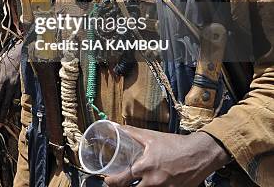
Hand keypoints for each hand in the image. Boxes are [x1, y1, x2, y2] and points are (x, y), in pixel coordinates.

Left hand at [0, 41, 21, 124]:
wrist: (23, 52)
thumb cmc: (8, 57)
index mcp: (1, 80)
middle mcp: (10, 85)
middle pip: (5, 103)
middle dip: (1, 114)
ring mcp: (18, 86)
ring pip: (13, 102)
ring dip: (9, 112)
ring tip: (5, 121)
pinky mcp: (24, 85)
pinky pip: (19, 97)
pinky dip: (16, 104)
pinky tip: (14, 110)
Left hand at [104, 127, 231, 186]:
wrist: (200, 154)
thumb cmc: (175, 144)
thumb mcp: (151, 136)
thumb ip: (132, 133)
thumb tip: (116, 127)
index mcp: (145, 167)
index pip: (122, 179)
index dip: (111, 181)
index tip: (107, 179)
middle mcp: (154, 182)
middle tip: (119, 183)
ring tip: (135, 183)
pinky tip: (150, 185)